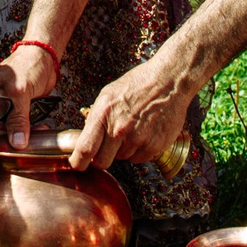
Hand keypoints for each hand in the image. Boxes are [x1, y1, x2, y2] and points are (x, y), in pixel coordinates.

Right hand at [0, 44, 57, 149]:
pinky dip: (30, 131)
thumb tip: (16, 142)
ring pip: (9, 131)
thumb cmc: (27, 64)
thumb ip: (17, 118)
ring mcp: (6, 108)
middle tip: (22, 145)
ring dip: (22, 137)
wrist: (46, 57)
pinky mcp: (20, 110)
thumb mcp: (19, 92)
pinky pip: (21, 127)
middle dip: (8, 139)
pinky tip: (40, 129)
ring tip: (35, 136)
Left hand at [70, 56, 201, 169]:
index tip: (77, 165)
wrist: (168, 81)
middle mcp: (119, 129)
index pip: (85, 149)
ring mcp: (138, 139)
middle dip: (102, 157)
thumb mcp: (108, 95)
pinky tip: (145, 132)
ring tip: (133, 129)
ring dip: (123, 150)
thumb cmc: (137, 85)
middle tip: (108, 145)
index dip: (78, 162)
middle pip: (102, 162)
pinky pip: (139, 159)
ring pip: (122, 159)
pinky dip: (139, 150)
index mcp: (104, 115)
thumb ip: (96, 119)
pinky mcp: (154, 146)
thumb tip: (86, 140)